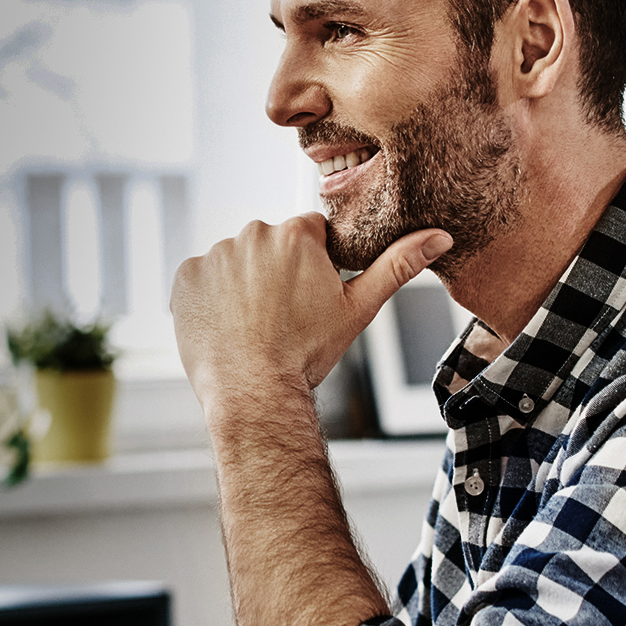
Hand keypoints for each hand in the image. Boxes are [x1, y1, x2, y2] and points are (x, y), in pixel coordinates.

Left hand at [170, 213, 451, 400]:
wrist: (253, 393)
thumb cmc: (307, 354)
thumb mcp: (359, 309)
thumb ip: (398, 266)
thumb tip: (440, 235)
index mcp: (297, 232)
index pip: (310, 234)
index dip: (313, 266)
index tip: (309, 298)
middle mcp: (252, 232)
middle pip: (271, 245)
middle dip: (277, 273)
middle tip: (283, 317)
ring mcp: (215, 254)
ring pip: (236, 262)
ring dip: (243, 285)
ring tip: (254, 325)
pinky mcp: (185, 276)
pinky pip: (202, 279)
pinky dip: (211, 298)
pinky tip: (227, 326)